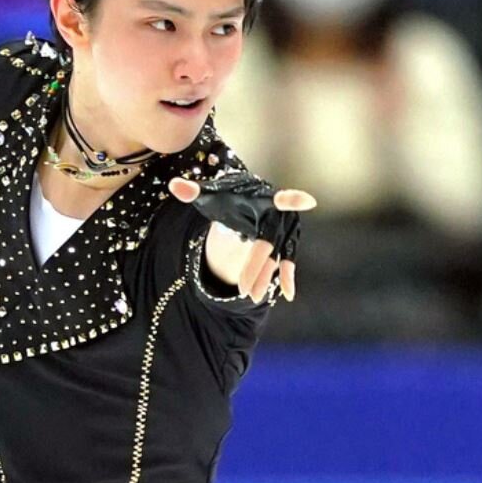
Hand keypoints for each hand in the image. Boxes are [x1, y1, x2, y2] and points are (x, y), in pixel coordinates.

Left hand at [169, 176, 315, 302]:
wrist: (245, 202)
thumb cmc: (228, 198)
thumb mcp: (210, 196)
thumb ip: (193, 191)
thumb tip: (173, 185)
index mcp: (262, 199)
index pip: (277, 200)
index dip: (291, 200)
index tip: (308, 201)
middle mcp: (278, 215)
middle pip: (268, 243)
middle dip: (256, 267)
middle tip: (243, 290)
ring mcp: (284, 231)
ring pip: (277, 257)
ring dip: (266, 277)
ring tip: (253, 297)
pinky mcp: (286, 244)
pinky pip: (289, 262)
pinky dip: (288, 277)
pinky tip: (287, 294)